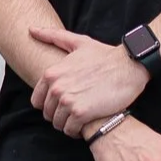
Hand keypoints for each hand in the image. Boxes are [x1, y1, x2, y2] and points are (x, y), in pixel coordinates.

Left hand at [29, 28, 150, 136]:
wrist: (129, 65)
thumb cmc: (105, 55)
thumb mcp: (78, 42)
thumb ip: (53, 37)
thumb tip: (31, 29)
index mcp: (52, 74)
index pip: (37, 101)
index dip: (49, 105)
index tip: (62, 104)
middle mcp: (56, 88)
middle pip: (48, 114)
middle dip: (59, 115)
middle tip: (74, 112)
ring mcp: (68, 101)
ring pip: (58, 124)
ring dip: (68, 124)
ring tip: (80, 119)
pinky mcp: (81, 113)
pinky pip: (70, 130)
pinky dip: (76, 131)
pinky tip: (85, 125)